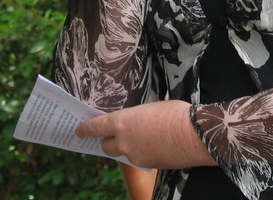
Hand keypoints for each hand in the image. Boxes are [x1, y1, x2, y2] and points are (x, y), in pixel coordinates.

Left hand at [76, 100, 217, 169]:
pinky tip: (156, 145)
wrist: (194, 135)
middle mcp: (124, 141)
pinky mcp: (148, 165)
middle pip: (106, 146)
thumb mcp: (150, 107)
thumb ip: (136, 116)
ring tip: (143, 138)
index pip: (95, 127)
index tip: (78, 130)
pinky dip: (143, 152)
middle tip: (115, 135)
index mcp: (122, 121)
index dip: (85, 129)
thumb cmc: (174, 113)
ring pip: (124, 154)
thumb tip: (135, 122)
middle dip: (108, 141)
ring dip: (127, 148)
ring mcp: (135, 156)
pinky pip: (139, 159)